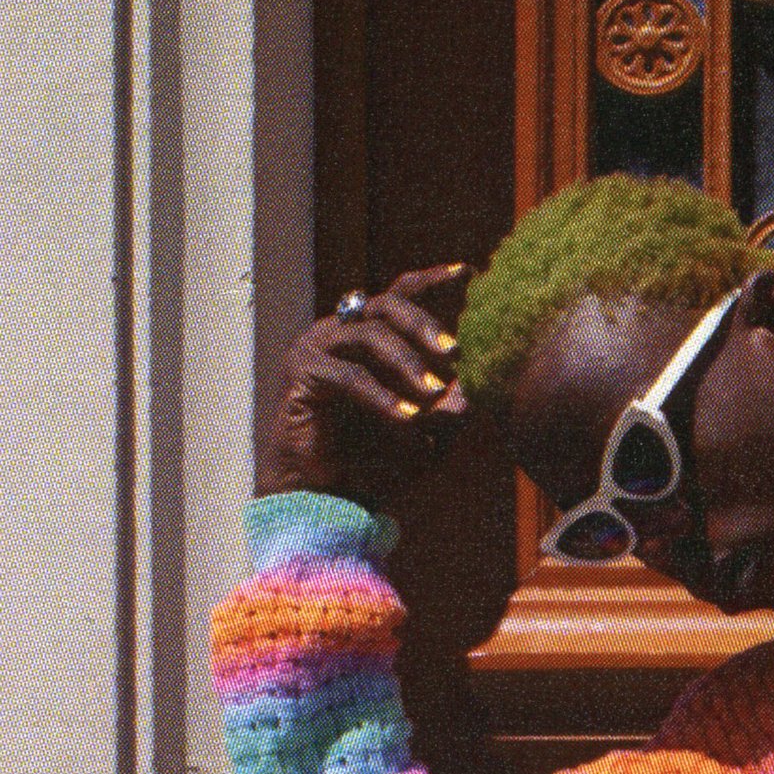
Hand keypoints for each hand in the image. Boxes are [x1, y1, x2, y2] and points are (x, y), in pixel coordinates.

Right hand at [259, 263, 470, 503]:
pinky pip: (349, 376)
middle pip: (387, 305)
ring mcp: (316, 350)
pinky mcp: (301, 376)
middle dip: (425, 326)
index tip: (469, 273)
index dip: (432, 280)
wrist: (325, 500)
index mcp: (368, 338)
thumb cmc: (373, 466)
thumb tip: (472, 389)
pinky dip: (382, 398)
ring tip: (434, 395)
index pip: (401, 295)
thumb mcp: (426, 435)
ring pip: (369, 334)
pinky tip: (407, 420)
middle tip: (455, 353)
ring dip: (407, 363)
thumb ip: (448, 410)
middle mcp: (340, 334)